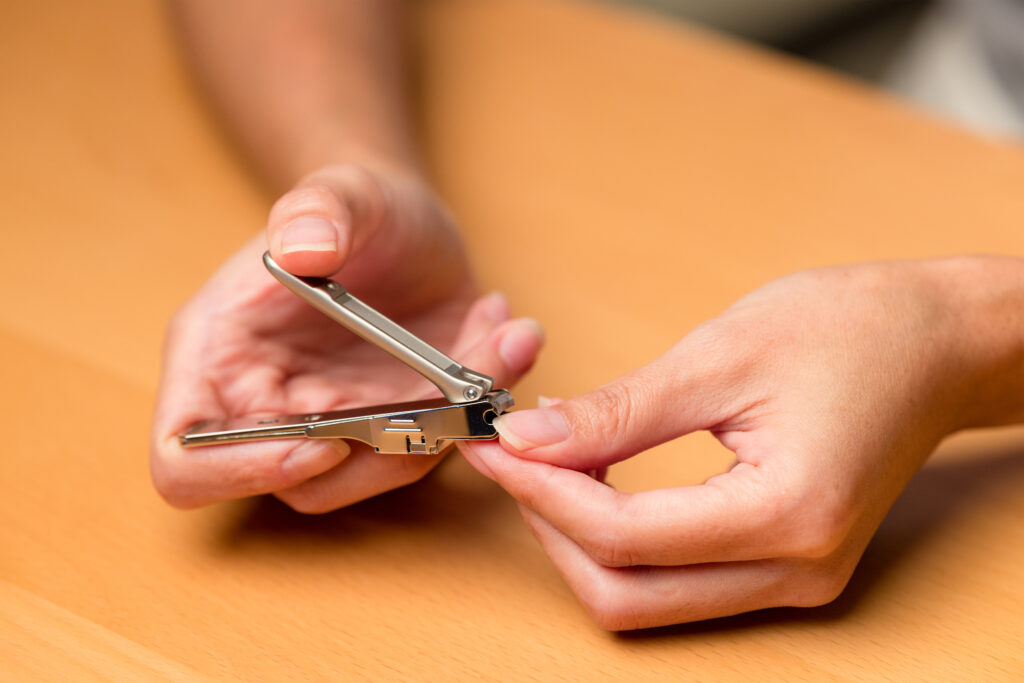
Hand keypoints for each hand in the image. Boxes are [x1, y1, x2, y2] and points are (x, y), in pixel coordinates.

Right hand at [151, 164, 543, 511]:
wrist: (402, 219)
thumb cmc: (353, 205)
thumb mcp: (342, 189)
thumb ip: (317, 209)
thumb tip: (301, 246)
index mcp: (218, 358)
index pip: (187, 460)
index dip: (242, 471)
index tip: (322, 444)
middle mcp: (268, 405)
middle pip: (302, 483)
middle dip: (387, 448)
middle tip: (453, 390)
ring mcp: (335, 423)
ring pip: (381, 469)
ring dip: (454, 423)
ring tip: (504, 339)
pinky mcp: (394, 424)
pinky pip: (435, 443)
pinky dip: (482, 404)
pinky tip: (509, 335)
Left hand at [462, 258, 1022, 629]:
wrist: (934, 342)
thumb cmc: (850, 330)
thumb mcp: (720, 355)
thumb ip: (618, 413)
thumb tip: (529, 441)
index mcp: (787, 514)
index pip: (623, 536)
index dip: (543, 493)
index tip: (500, 445)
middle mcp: (796, 570)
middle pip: (625, 595)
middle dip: (553, 530)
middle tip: (516, 459)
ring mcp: (795, 580)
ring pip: (647, 599)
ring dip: (581, 541)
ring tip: (549, 464)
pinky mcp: (786, 567)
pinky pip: (678, 582)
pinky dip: (622, 541)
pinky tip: (596, 481)